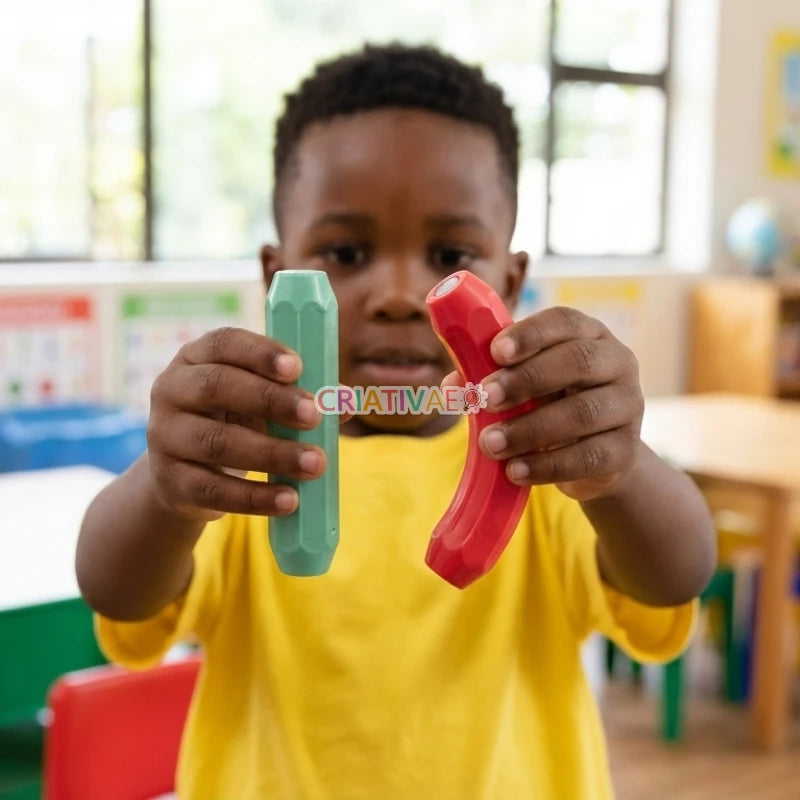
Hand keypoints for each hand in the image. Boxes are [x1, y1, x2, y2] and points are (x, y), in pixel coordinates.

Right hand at [147, 327, 334, 520]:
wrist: (186, 476)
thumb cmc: (235, 422)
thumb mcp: (262, 403)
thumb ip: (301, 397)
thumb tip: (346, 404)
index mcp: (197, 357)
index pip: (224, 342)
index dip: (260, 352)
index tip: (297, 367)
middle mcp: (172, 390)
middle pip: (217, 387)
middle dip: (271, 400)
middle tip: (314, 416)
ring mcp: (164, 436)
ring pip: (218, 442)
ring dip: (273, 454)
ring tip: (316, 464)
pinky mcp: (170, 481)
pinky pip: (214, 490)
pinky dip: (256, 497)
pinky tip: (290, 500)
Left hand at [444, 307, 643, 501]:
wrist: (594, 456)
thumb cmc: (551, 404)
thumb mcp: (522, 385)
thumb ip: (488, 378)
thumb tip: (452, 386)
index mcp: (588, 335)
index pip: (565, 321)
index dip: (530, 334)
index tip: (496, 351)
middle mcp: (617, 363)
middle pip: (578, 361)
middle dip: (526, 379)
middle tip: (485, 397)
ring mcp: (628, 406)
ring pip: (583, 413)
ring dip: (529, 429)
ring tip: (490, 444)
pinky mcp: (626, 451)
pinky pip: (588, 457)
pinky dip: (546, 466)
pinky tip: (514, 471)